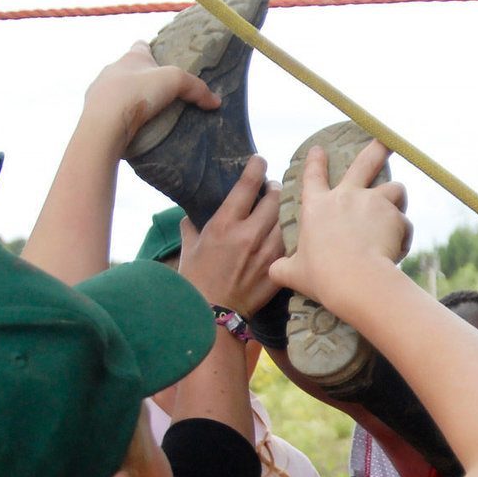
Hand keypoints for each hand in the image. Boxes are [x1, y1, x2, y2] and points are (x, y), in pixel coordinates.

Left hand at [82, 42, 220, 154]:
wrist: (104, 124)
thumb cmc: (137, 93)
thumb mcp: (174, 82)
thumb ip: (197, 88)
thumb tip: (216, 101)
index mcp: (131, 57)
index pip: (140, 45)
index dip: (151, 50)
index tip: (161, 60)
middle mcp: (112, 70)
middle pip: (130, 69)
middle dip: (144, 78)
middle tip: (162, 94)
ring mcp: (99, 91)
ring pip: (119, 90)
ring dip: (131, 99)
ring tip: (149, 114)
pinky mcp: (94, 113)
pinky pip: (112, 111)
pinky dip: (122, 116)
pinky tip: (133, 126)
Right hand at [176, 155, 284, 315]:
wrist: (211, 316)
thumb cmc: (195, 281)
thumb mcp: (189, 249)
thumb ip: (191, 228)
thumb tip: (189, 217)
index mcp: (224, 224)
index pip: (246, 186)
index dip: (256, 168)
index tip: (260, 161)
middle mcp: (249, 234)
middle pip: (273, 199)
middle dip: (274, 189)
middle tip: (273, 188)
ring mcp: (267, 253)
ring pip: (285, 221)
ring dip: (283, 213)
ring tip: (280, 211)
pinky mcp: (277, 269)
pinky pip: (289, 245)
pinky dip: (287, 238)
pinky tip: (286, 236)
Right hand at [267, 142, 408, 305]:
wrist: (355, 279)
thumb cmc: (321, 276)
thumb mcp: (293, 273)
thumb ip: (282, 268)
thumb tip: (273, 271)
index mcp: (317, 206)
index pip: (313, 177)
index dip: (315, 162)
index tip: (319, 149)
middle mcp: (346, 196)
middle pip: (365, 162)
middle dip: (377, 149)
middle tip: (386, 141)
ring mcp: (373, 202)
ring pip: (395, 188)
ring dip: (397, 199)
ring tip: (396, 214)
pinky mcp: (395, 215)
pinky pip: (404, 224)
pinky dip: (403, 236)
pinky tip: (397, 252)